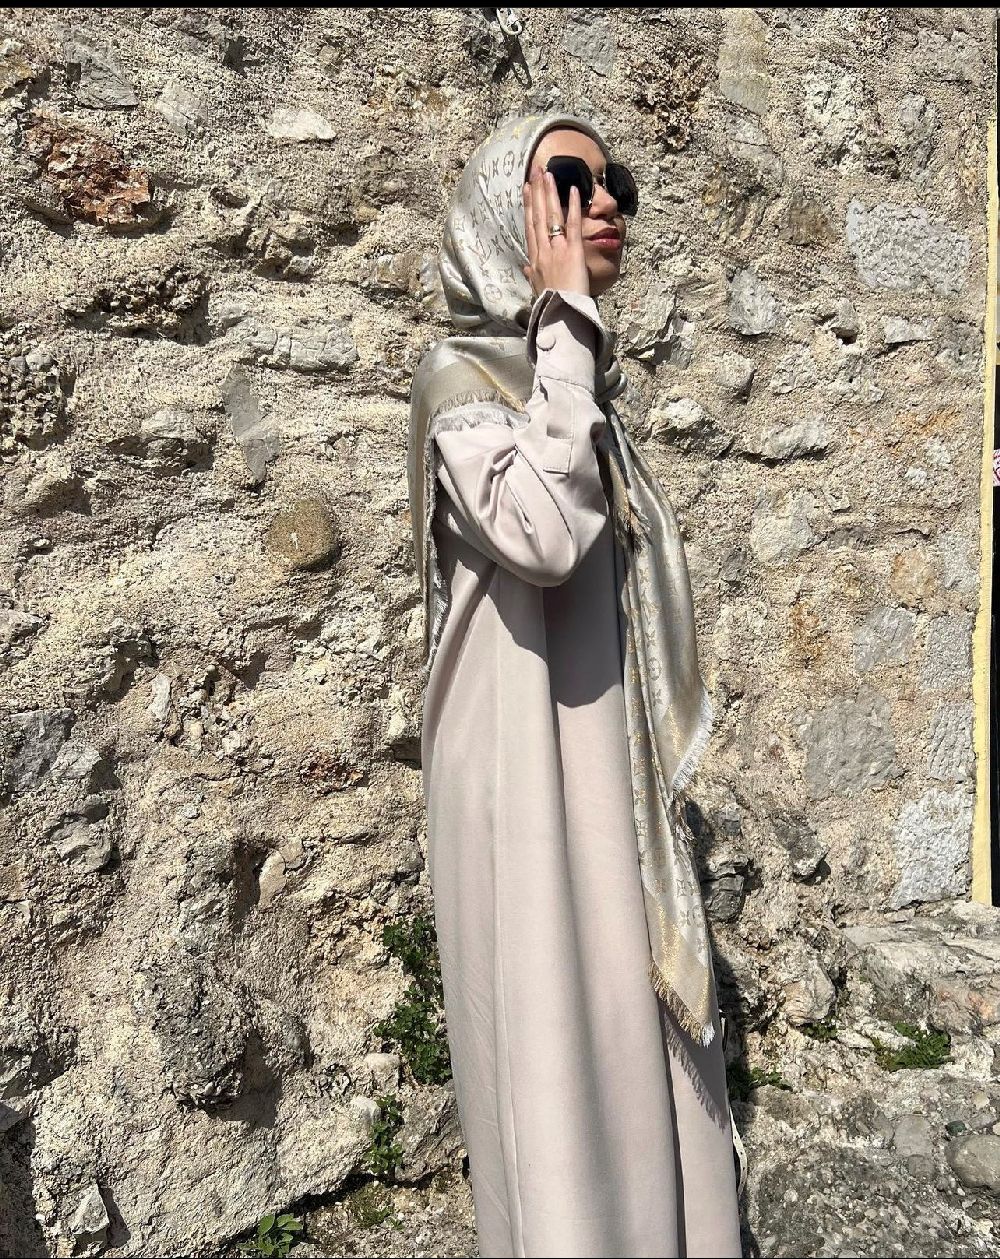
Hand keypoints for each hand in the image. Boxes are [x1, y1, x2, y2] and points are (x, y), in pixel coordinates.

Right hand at [522, 168, 589, 298]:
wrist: (560, 317)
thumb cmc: (550, 307)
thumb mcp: (537, 290)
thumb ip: (532, 276)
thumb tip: (526, 268)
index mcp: (535, 260)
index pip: (530, 228)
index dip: (529, 207)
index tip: (527, 190)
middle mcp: (543, 252)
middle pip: (538, 216)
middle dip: (537, 192)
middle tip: (536, 170)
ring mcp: (557, 250)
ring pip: (551, 216)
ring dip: (550, 193)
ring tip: (548, 173)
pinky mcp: (573, 253)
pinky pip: (572, 226)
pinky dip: (573, 208)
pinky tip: (574, 190)